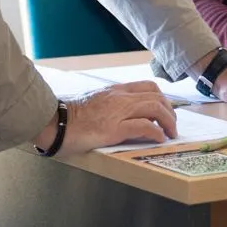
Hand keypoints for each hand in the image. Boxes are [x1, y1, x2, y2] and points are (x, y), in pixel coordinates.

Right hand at [32, 81, 176, 154]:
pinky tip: (159, 139)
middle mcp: (120, 98)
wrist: (55, 123)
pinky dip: (156, 133)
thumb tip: (125, 114)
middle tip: (172, 125)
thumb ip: (111, 104)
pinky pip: (143, 127)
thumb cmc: (70, 117)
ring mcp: (118, 112)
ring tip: (170, 133)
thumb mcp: (95, 102)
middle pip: (156, 97)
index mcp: (115, 91)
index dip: (162, 98)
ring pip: (154, 108)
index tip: (166, 110)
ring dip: (168, 122)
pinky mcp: (114, 129)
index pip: (147, 87)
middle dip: (170, 111)